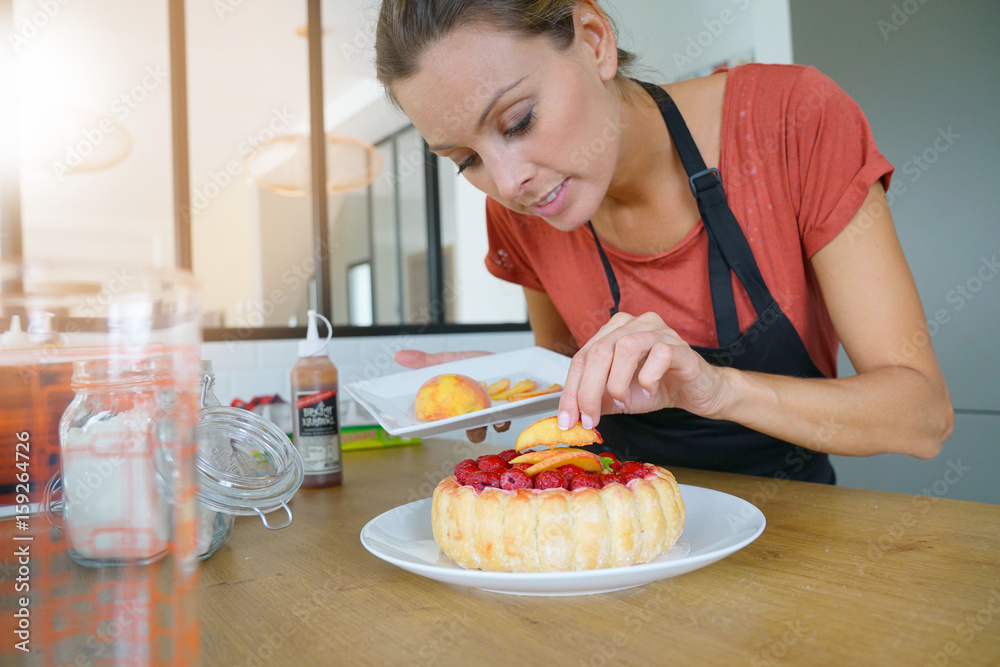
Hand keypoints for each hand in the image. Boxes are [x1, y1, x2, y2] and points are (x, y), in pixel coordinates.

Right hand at [394, 349, 511, 440]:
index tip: (422, 428)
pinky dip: (502, 421)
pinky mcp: (505, 411)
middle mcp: (470, 414)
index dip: (429, 427)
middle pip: (466, 431)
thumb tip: (398, 355)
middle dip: (468, 432)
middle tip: (465, 423)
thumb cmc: (473, 362)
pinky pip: (503, 422)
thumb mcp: (448, 359)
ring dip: (483, 429)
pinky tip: (502, 415)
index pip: (438, 422)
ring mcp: (488, 414)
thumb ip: (425, 361)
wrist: (502, 358)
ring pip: (483, 430)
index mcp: (452, 407)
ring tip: (487, 419)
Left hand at [556, 312, 734, 429]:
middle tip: (589, 418)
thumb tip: (570, 417)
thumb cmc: (658, 387)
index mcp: (613, 331)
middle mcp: (633, 324)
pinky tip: (651, 391)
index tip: (567, 419)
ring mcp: (658, 331)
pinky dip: (648, 378)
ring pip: (624, 348)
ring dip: (617, 383)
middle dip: (588, 391)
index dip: (571, 390)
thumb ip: (595, 400)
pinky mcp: (679, 346)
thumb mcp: (617, 396)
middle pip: (599, 351)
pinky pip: (659, 355)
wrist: (697, 392)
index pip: (581, 357)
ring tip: (623, 401)